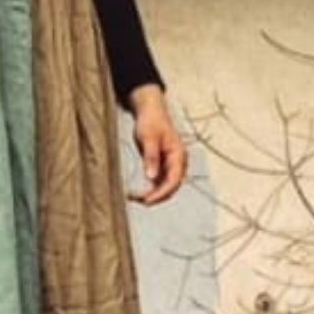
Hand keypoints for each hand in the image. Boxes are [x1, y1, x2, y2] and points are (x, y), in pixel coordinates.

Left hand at [130, 85, 188, 204]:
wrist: (151, 111)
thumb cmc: (151, 122)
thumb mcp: (149, 138)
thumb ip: (151, 157)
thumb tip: (151, 178)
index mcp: (179, 155)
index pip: (174, 180)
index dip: (162, 193)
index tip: (148, 200)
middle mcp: (178, 162)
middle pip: (172, 186)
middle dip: (157, 196)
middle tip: (139, 202)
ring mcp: (171, 163)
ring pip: (166, 185)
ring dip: (153, 193)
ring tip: (134, 198)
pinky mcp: (163, 164)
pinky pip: (160, 180)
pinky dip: (150, 188)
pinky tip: (137, 192)